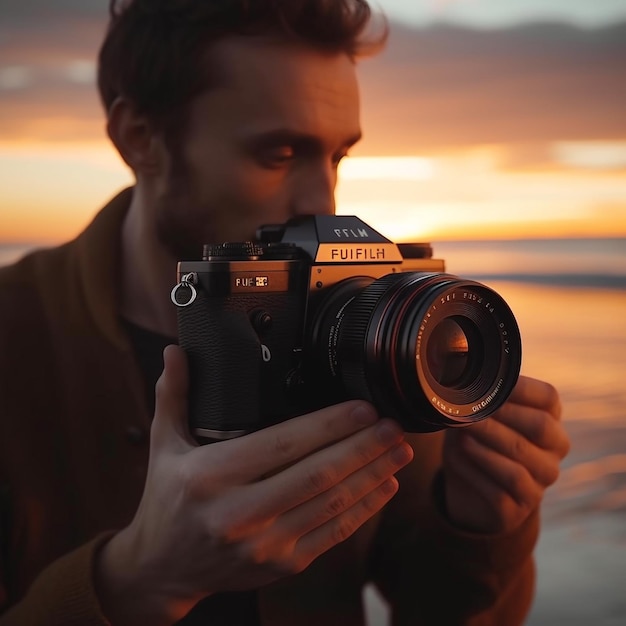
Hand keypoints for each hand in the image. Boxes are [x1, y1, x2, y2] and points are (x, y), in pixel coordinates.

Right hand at [96, 345, 413, 624]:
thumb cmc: (166, 501)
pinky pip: (333, 534)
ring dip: (372, 475)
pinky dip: (364, 509)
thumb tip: (174, 351)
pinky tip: (385, 486)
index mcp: (211, 476)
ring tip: (399, 450)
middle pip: (318, 475)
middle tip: (393, 425)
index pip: (282, 444)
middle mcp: (238, 513)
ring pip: (332, 504)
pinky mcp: (282, 564)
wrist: (162, 570)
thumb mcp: (165, 445)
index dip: (329, 425)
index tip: (363, 407)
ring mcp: (263, 544)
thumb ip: (173, 396)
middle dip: (363, 448)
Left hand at [442, 375, 569, 533]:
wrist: (468, 488)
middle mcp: (554, 451)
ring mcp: (540, 481)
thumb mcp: (476, 415)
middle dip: (501, 416)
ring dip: (487, 442)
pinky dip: (474, 470)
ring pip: (520, 460)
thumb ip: (478, 398)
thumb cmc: (475, 440)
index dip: (520, 387)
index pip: (548, 396)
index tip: (488, 384)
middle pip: (540, 426)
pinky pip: (499, 489)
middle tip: (471, 410)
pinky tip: (456, 457)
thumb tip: (466, 385)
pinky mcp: (519, 508)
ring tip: (461, 432)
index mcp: (549, 419)